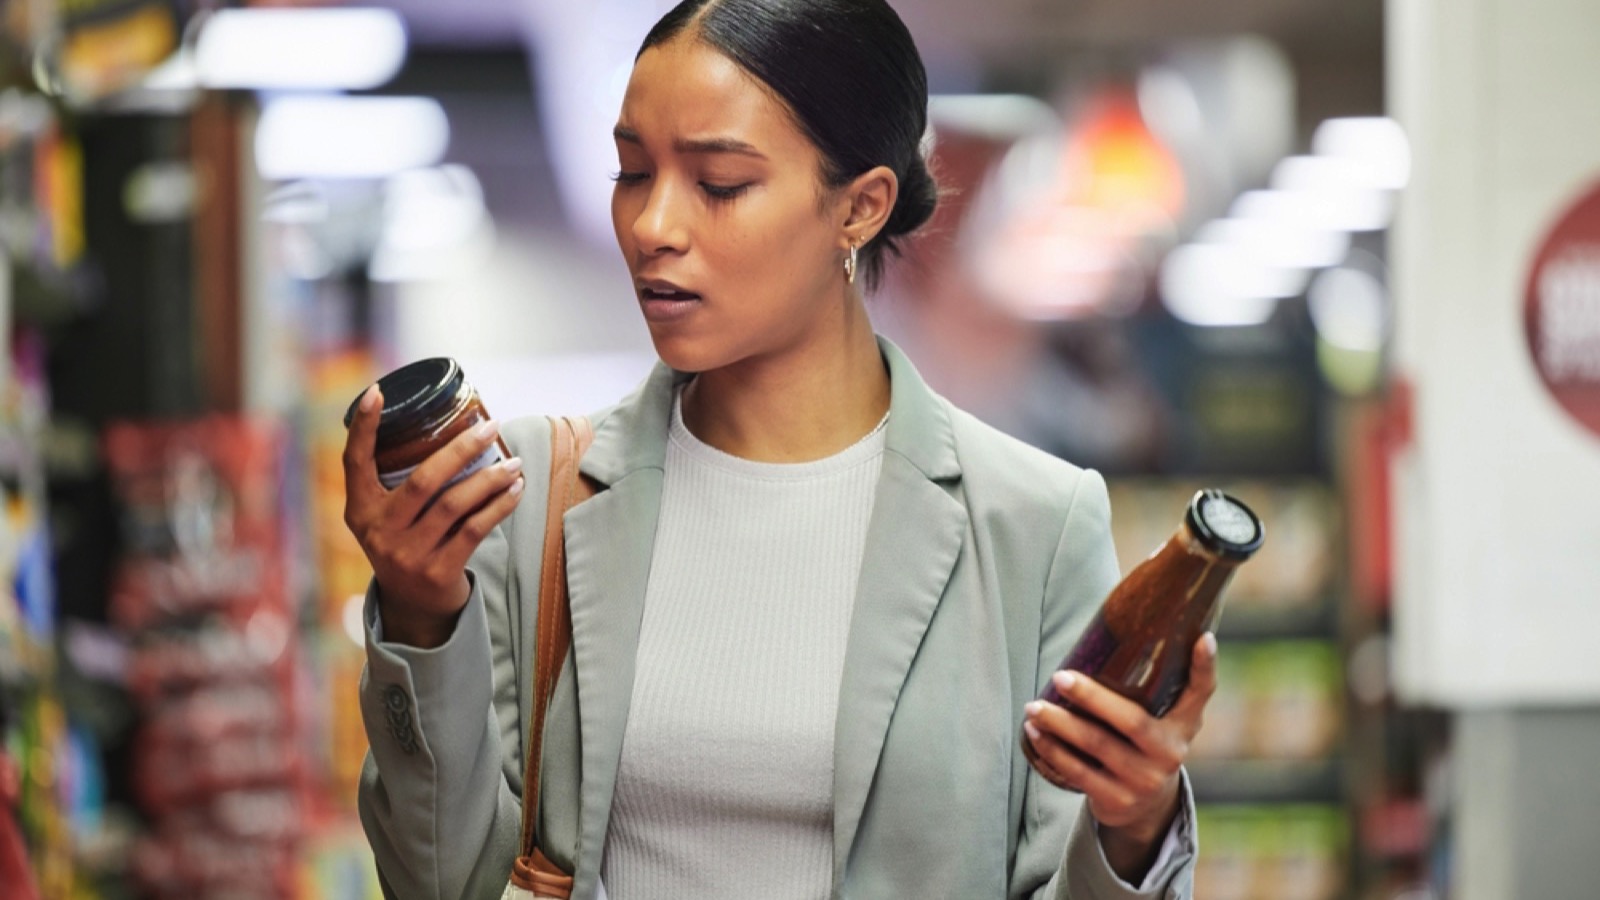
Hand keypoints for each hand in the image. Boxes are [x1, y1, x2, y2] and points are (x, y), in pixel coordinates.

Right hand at [342, 385, 525, 647]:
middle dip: (460, 449)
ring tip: (515, 462)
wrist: (414, 607)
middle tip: (491, 426)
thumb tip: (450, 427)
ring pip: (455, 504)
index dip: (363, 427)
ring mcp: (407, 554)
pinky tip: (515, 490)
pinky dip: (499, 506)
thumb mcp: (389, 517)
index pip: (355, 462)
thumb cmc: (408, 543)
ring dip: (491, 479)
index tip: (376, 392)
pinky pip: (475, 529)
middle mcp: (378, 532)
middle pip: (423, 480)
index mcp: (361, 510)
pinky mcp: (437, 571)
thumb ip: (401, 482)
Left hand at [1021, 632, 1217, 880]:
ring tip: (1033, 706)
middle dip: (1092, 697)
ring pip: (1097, 746)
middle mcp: (1170, 753)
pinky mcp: (1117, 800)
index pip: (1202, 692)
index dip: (1205, 666)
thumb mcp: (1163, 719)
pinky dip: (1053, 750)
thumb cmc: (1145, 744)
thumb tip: (1127, 623)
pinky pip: (1079, 772)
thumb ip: (1156, 683)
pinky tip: (1035, 732)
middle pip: (1131, 721)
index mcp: (1184, 726)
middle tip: (1059, 676)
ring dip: (1059, 724)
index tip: (1204, 638)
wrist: (1145, 807)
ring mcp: (1144, 780)